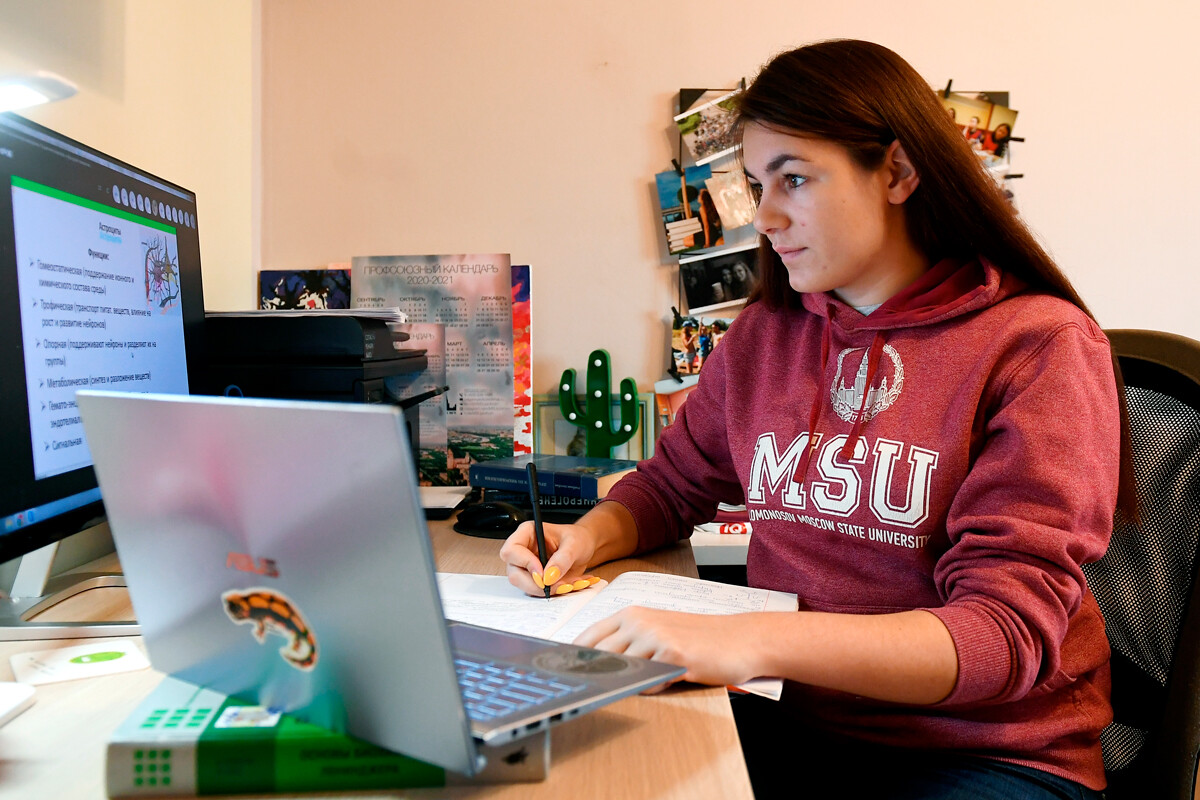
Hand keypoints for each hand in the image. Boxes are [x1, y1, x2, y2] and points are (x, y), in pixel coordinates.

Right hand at [499, 520, 599, 596]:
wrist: (585, 548)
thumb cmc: (578, 538)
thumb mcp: (574, 544)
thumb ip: (562, 559)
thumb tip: (548, 577)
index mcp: (527, 533)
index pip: (511, 550)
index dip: (525, 563)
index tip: (543, 573)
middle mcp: (523, 551)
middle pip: (514, 573)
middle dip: (535, 584)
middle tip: (555, 585)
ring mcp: (526, 567)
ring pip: (523, 586)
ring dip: (546, 590)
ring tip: (567, 583)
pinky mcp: (534, 579)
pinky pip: (536, 591)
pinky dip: (552, 592)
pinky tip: (566, 584)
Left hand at [573, 607, 763, 688]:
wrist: (741, 639)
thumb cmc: (700, 638)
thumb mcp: (659, 632)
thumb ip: (629, 644)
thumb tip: (593, 667)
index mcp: (632, 614)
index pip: (588, 637)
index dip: (571, 657)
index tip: (559, 673)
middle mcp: (638, 622)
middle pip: (597, 655)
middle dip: (590, 674)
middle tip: (583, 690)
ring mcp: (654, 637)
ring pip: (620, 669)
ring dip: (624, 682)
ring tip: (636, 684)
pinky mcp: (671, 654)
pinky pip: (647, 682)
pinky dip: (650, 688)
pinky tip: (667, 681)